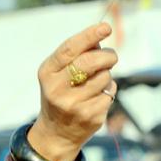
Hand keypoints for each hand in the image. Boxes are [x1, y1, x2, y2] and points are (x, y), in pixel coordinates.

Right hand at [28, 23, 118, 160]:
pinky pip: (110, 94)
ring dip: (107, 75)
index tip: (106, 27)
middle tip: (112, 56)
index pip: (69, 49)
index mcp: (48, 73)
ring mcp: (75, 106)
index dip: (89, 35)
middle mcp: (58, 90)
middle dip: (106, 55)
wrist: (57, 133)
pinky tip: (97, 97)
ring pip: (104, 77)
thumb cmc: (60, 93)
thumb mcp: (58, 73)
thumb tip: (99, 39)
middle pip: (90, 62)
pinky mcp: (91, 118)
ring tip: (97, 81)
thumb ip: (75, 55)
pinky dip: (108, 91)